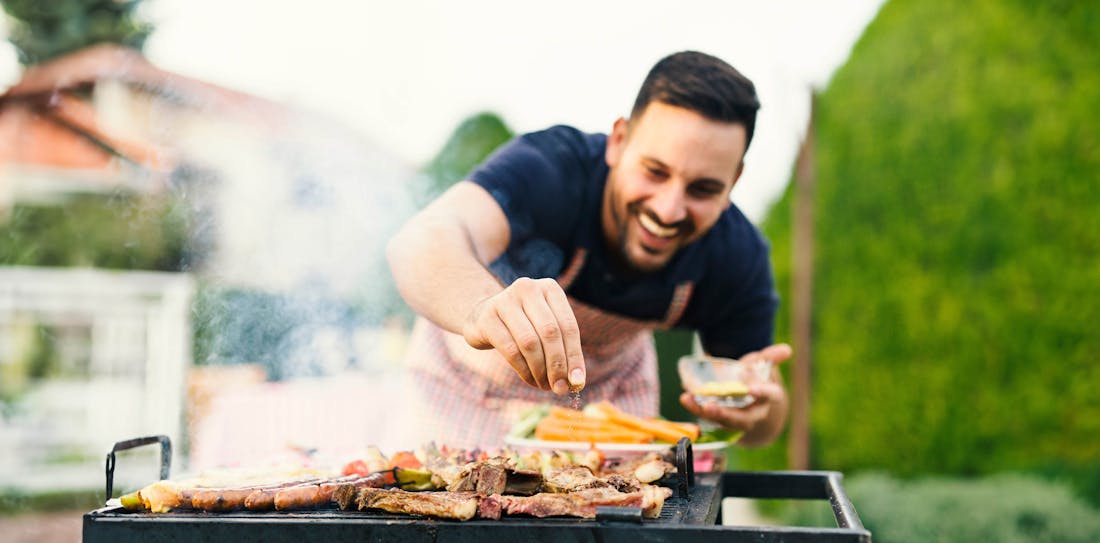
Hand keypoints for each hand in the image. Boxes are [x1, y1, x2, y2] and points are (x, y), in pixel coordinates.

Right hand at [462, 277, 585, 394]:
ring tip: (545, 385)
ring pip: (530, 342)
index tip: (577, 381)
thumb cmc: (523, 326)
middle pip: (550, 333)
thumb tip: (576, 382)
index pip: (568, 325)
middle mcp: (528, 288)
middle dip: (557, 365)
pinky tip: (530, 380)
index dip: (574, 356)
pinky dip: (524, 370)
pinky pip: (511, 350)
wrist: (482, 317)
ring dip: (540, 370)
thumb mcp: (545, 329)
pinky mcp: (487, 318)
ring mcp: (505, 301)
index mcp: (549, 288)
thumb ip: (563, 350)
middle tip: (560, 388)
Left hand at [679, 343, 791, 444]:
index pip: (770, 396)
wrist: (749, 401)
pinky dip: (696, 407)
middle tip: (710, 406)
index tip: (752, 389)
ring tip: (689, 399)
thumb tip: (787, 349)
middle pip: (742, 419)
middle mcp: (753, 413)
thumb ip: (770, 357)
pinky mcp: (720, 420)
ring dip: (704, 412)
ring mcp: (736, 420)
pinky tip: (685, 398)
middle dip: (726, 414)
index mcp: (767, 398)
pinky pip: (708, 416)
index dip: (762, 392)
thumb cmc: (755, 379)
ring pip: (722, 421)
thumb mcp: (762, 366)